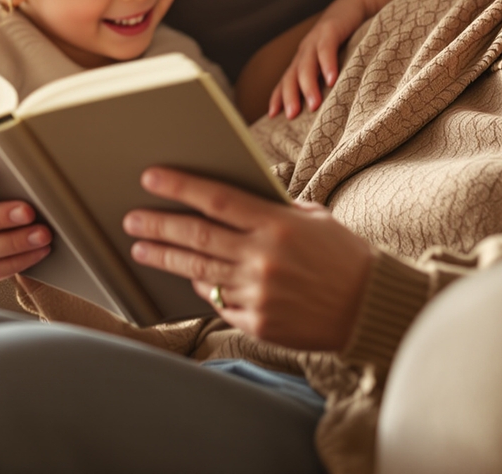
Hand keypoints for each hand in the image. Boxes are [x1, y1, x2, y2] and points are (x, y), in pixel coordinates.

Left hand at [125, 167, 375, 350]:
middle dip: (158, 226)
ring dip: (166, 258)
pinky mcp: (257, 323)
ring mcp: (258, 293)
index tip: (150, 178)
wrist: (370, 308)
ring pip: (199, 271)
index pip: (216, 199)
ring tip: (142, 249)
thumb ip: (274, 209)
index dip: (179, 187)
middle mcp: (263, 258)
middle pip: (196, 237)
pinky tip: (189, 277)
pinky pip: (219, 302)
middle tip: (131, 220)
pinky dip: (204, 287)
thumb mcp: (315, 218)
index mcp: (277, 224)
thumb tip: (233, 202)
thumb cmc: (344, 257)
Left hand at [268, 0, 405, 118]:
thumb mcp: (331, 59)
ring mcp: (316, 40)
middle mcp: (305, 51)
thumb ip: (324, 78)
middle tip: (291, 116)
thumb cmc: (343, 38)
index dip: (278, 97)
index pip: (286, 81)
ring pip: (306, 65)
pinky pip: (326, 49)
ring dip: (308, 85)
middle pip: (292, 75)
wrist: (353, 5)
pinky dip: (327, 64)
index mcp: (303, 59)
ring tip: (314, 105)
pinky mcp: (330, 29)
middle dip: (289, 96)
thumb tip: (323, 106)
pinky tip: (331, 79)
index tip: (273, 115)